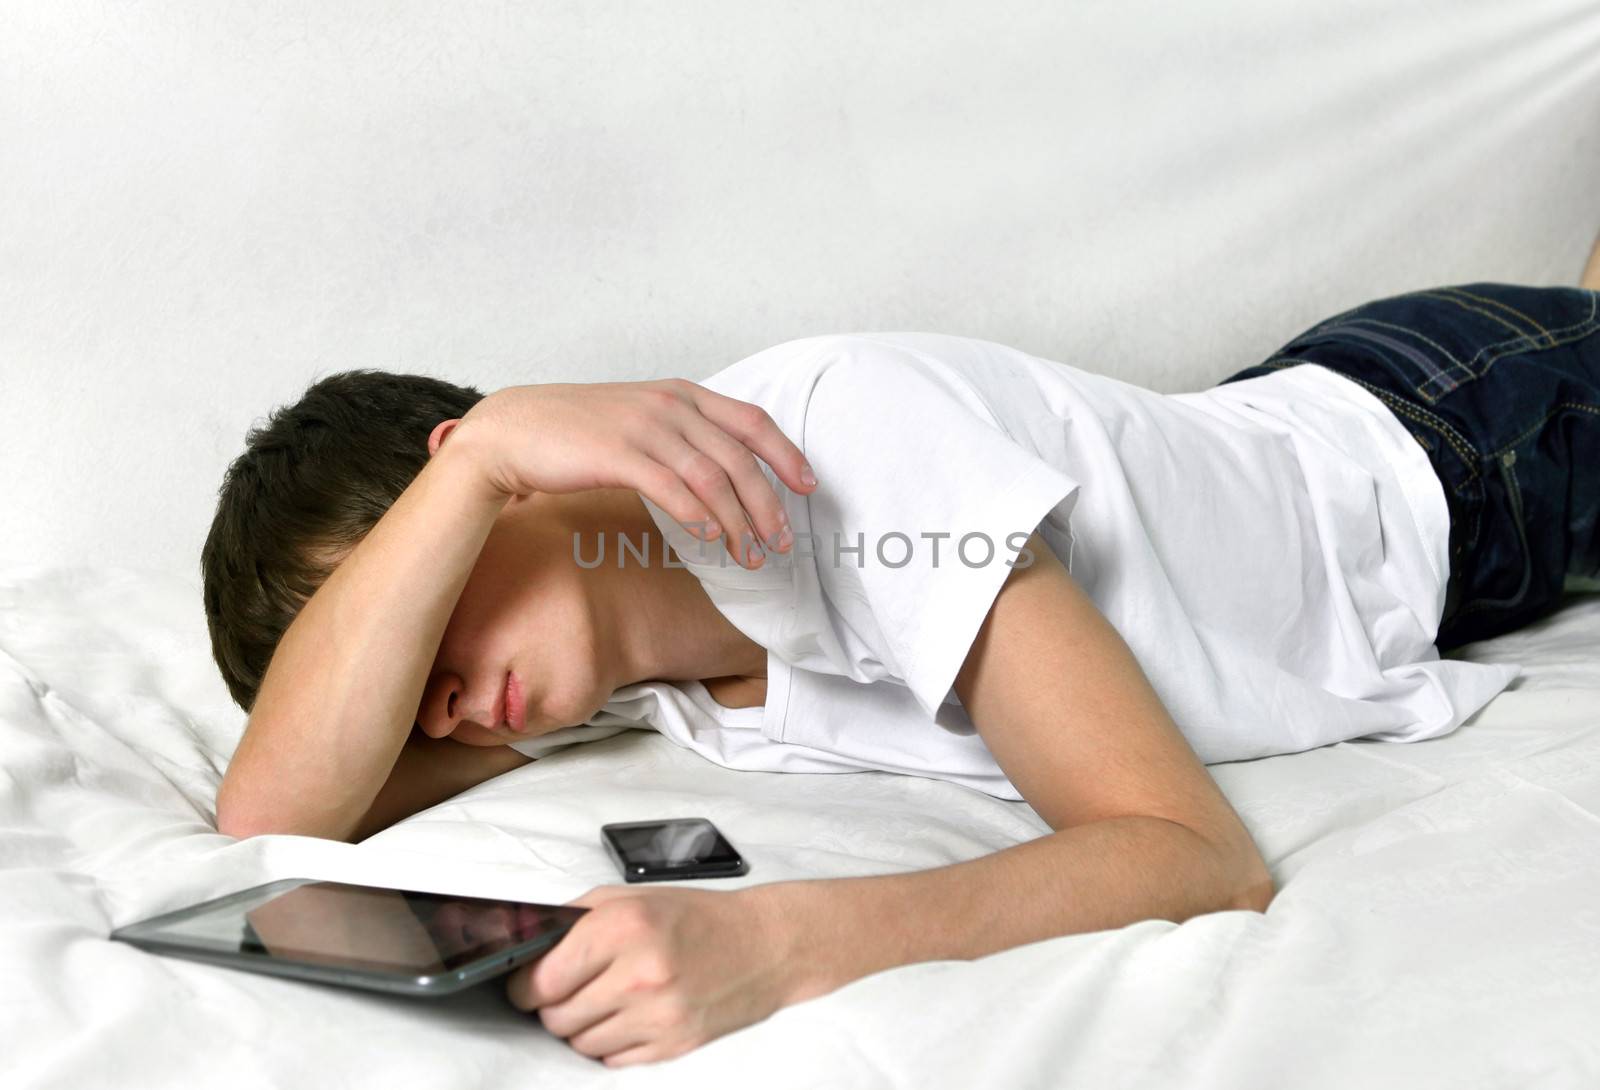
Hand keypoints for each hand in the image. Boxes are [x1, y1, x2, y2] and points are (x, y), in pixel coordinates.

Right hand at [453, 379, 817, 568]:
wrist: (514, 430)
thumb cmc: (578, 432)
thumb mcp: (641, 420)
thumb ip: (684, 435)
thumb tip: (724, 472)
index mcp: (682, 394)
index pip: (752, 420)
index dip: (786, 454)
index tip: (809, 486)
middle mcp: (670, 405)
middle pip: (739, 457)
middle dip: (768, 504)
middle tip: (781, 542)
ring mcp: (644, 427)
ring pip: (712, 477)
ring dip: (738, 521)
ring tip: (750, 555)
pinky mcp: (617, 454)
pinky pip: (671, 487)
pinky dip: (698, 515)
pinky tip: (711, 539)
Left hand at [505, 884, 796, 1067]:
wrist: (763, 945)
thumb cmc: (697, 918)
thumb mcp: (632, 897)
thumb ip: (575, 918)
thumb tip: (528, 944)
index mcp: (625, 927)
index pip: (542, 978)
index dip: (525, 984)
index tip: (528, 982)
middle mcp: (640, 973)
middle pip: (556, 1016)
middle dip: (553, 1005)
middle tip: (570, 988)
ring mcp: (658, 1015)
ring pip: (580, 1043)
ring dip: (582, 1025)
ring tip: (605, 999)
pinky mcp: (672, 1045)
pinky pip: (611, 1059)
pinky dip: (611, 1042)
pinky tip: (629, 1015)